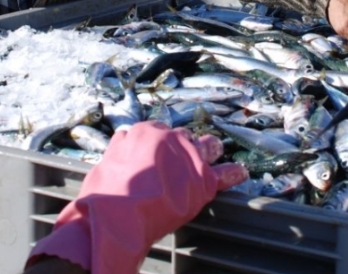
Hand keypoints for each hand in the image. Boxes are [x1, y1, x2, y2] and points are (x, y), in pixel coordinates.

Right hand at [26, 122, 247, 273]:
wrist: (120, 216)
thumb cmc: (106, 193)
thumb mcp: (107, 161)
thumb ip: (121, 148)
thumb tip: (125, 139)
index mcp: (147, 132)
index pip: (160, 131)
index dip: (161, 144)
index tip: (160, 152)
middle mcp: (172, 140)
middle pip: (185, 137)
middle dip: (185, 145)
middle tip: (183, 156)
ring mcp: (190, 159)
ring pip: (207, 147)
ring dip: (209, 150)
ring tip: (214, 152)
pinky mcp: (202, 183)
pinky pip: (224, 174)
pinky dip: (232, 173)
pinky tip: (240, 172)